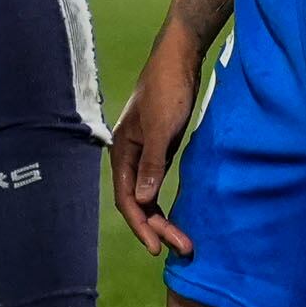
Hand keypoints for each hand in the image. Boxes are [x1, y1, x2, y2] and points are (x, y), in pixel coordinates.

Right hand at [109, 24, 207, 255]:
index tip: (159, 248)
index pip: (128, 199)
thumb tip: (143, 200)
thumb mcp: (163, 127)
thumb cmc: (169, 88)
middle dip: (158, 226)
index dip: (142, 225)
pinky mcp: (161, 148)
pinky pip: (158, 183)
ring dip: (163, 218)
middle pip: (139, 202)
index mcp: (122, 151)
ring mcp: (145, 153)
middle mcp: (130, 156)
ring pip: (149, 195)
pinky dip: (166, 200)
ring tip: (184, 241)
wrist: (180, 58)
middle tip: (183, 248)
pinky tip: (179, 214)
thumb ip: (152, 162)